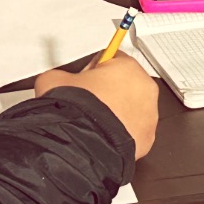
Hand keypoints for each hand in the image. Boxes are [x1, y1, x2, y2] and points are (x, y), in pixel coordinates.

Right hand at [35, 54, 159, 159]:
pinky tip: (102, 136)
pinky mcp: (147, 138)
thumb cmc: (75, 110)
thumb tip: (56, 80)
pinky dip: (121, 134)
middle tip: (88, 101)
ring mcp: (149, 115)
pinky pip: (133, 131)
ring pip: (133, 109)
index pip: (113, 59)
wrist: (81, 144)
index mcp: (128, 67)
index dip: (95, 69)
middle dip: (109, 91)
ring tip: (94, 121)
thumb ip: (62, 74)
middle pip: (126, 84)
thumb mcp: (54, 80)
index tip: (86, 77)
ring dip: (117, 113)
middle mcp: (145, 89)